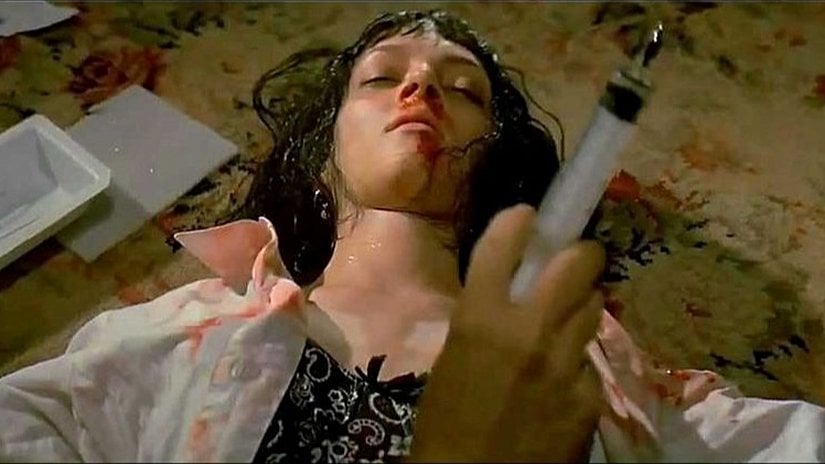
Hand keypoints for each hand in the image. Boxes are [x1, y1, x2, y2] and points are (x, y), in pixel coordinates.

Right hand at [410, 204, 605, 462]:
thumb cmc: (446, 420)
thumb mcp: (455, 355)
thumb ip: (487, 317)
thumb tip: (516, 294)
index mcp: (480, 318)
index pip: (506, 242)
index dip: (520, 221)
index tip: (530, 216)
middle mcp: (529, 330)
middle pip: (578, 262)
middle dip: (582, 253)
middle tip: (579, 258)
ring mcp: (565, 363)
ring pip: (596, 306)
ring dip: (584, 305)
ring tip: (570, 320)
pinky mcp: (589, 396)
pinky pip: (590, 361)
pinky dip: (578, 362)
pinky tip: (562, 381)